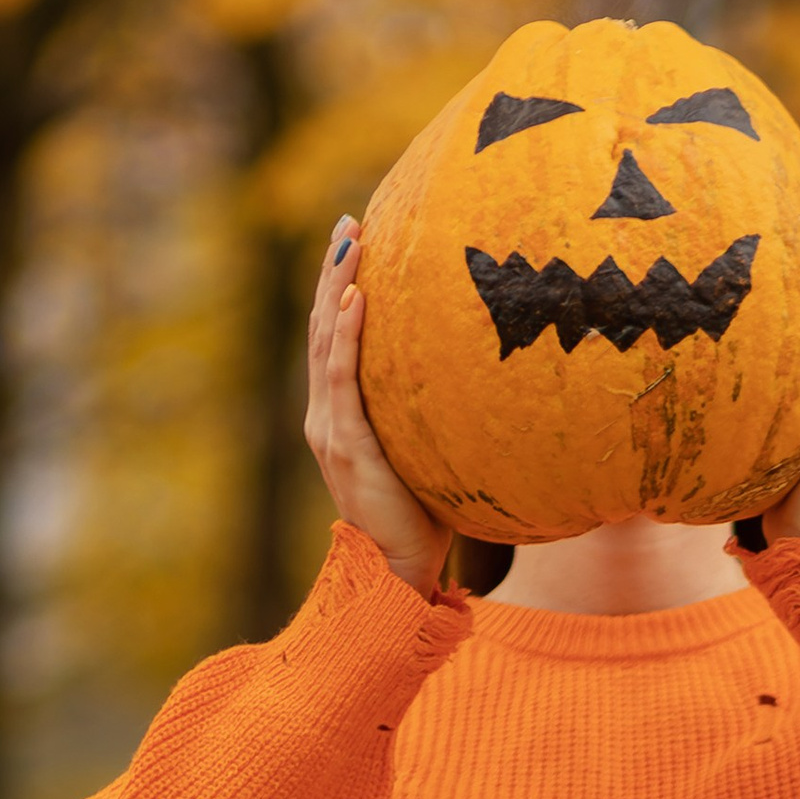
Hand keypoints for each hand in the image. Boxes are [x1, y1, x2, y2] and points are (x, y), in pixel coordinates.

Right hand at [306, 217, 449, 593]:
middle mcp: (326, 418)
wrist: (397, 574)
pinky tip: (356, 298)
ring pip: (326, 343)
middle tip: (347, 224)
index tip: (354, 246)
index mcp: (340, 419)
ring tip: (349, 242)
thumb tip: (475, 388)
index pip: (334, 342)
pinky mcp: (346, 444)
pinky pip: (342, 377)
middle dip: (333, 273)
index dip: (339, 291)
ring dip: (336, 287)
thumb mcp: (425, 458)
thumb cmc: (420, 522)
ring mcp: (331, 429)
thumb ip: (431, 423)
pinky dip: (346, 334)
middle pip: (324, 329)